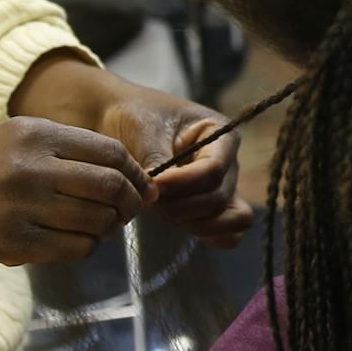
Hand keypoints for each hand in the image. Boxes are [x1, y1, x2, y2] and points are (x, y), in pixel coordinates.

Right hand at [0, 118, 150, 266]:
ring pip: (97, 221)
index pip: (111, 152)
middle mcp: (30, 166)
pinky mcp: (12, 242)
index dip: (136, 173)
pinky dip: (85, 247)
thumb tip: (132, 178)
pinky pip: (74, 248)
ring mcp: (21, 205)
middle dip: (130, 204)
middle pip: (111, 187)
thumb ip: (68, 151)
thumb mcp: (12, 139)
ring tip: (97, 227)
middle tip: (127, 212)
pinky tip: (74, 242)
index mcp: (34, 133)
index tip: (141, 187)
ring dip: (108, 228)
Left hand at [93, 85, 255, 249]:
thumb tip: (156, 195)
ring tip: (157, 209)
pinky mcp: (210, 206)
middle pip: (219, 198)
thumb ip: (155, 161)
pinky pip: (228, 232)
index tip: (153, 184)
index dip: (182, 183)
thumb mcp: (143, 130)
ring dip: (189, 221)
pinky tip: (183, 227)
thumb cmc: (136, 115)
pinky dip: (210, 235)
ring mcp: (223, 186)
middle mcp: (229, 163)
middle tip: (148, 199)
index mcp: (221, 135)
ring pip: (225, 218)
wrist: (123, 119)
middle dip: (181, 206)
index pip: (212, 170)